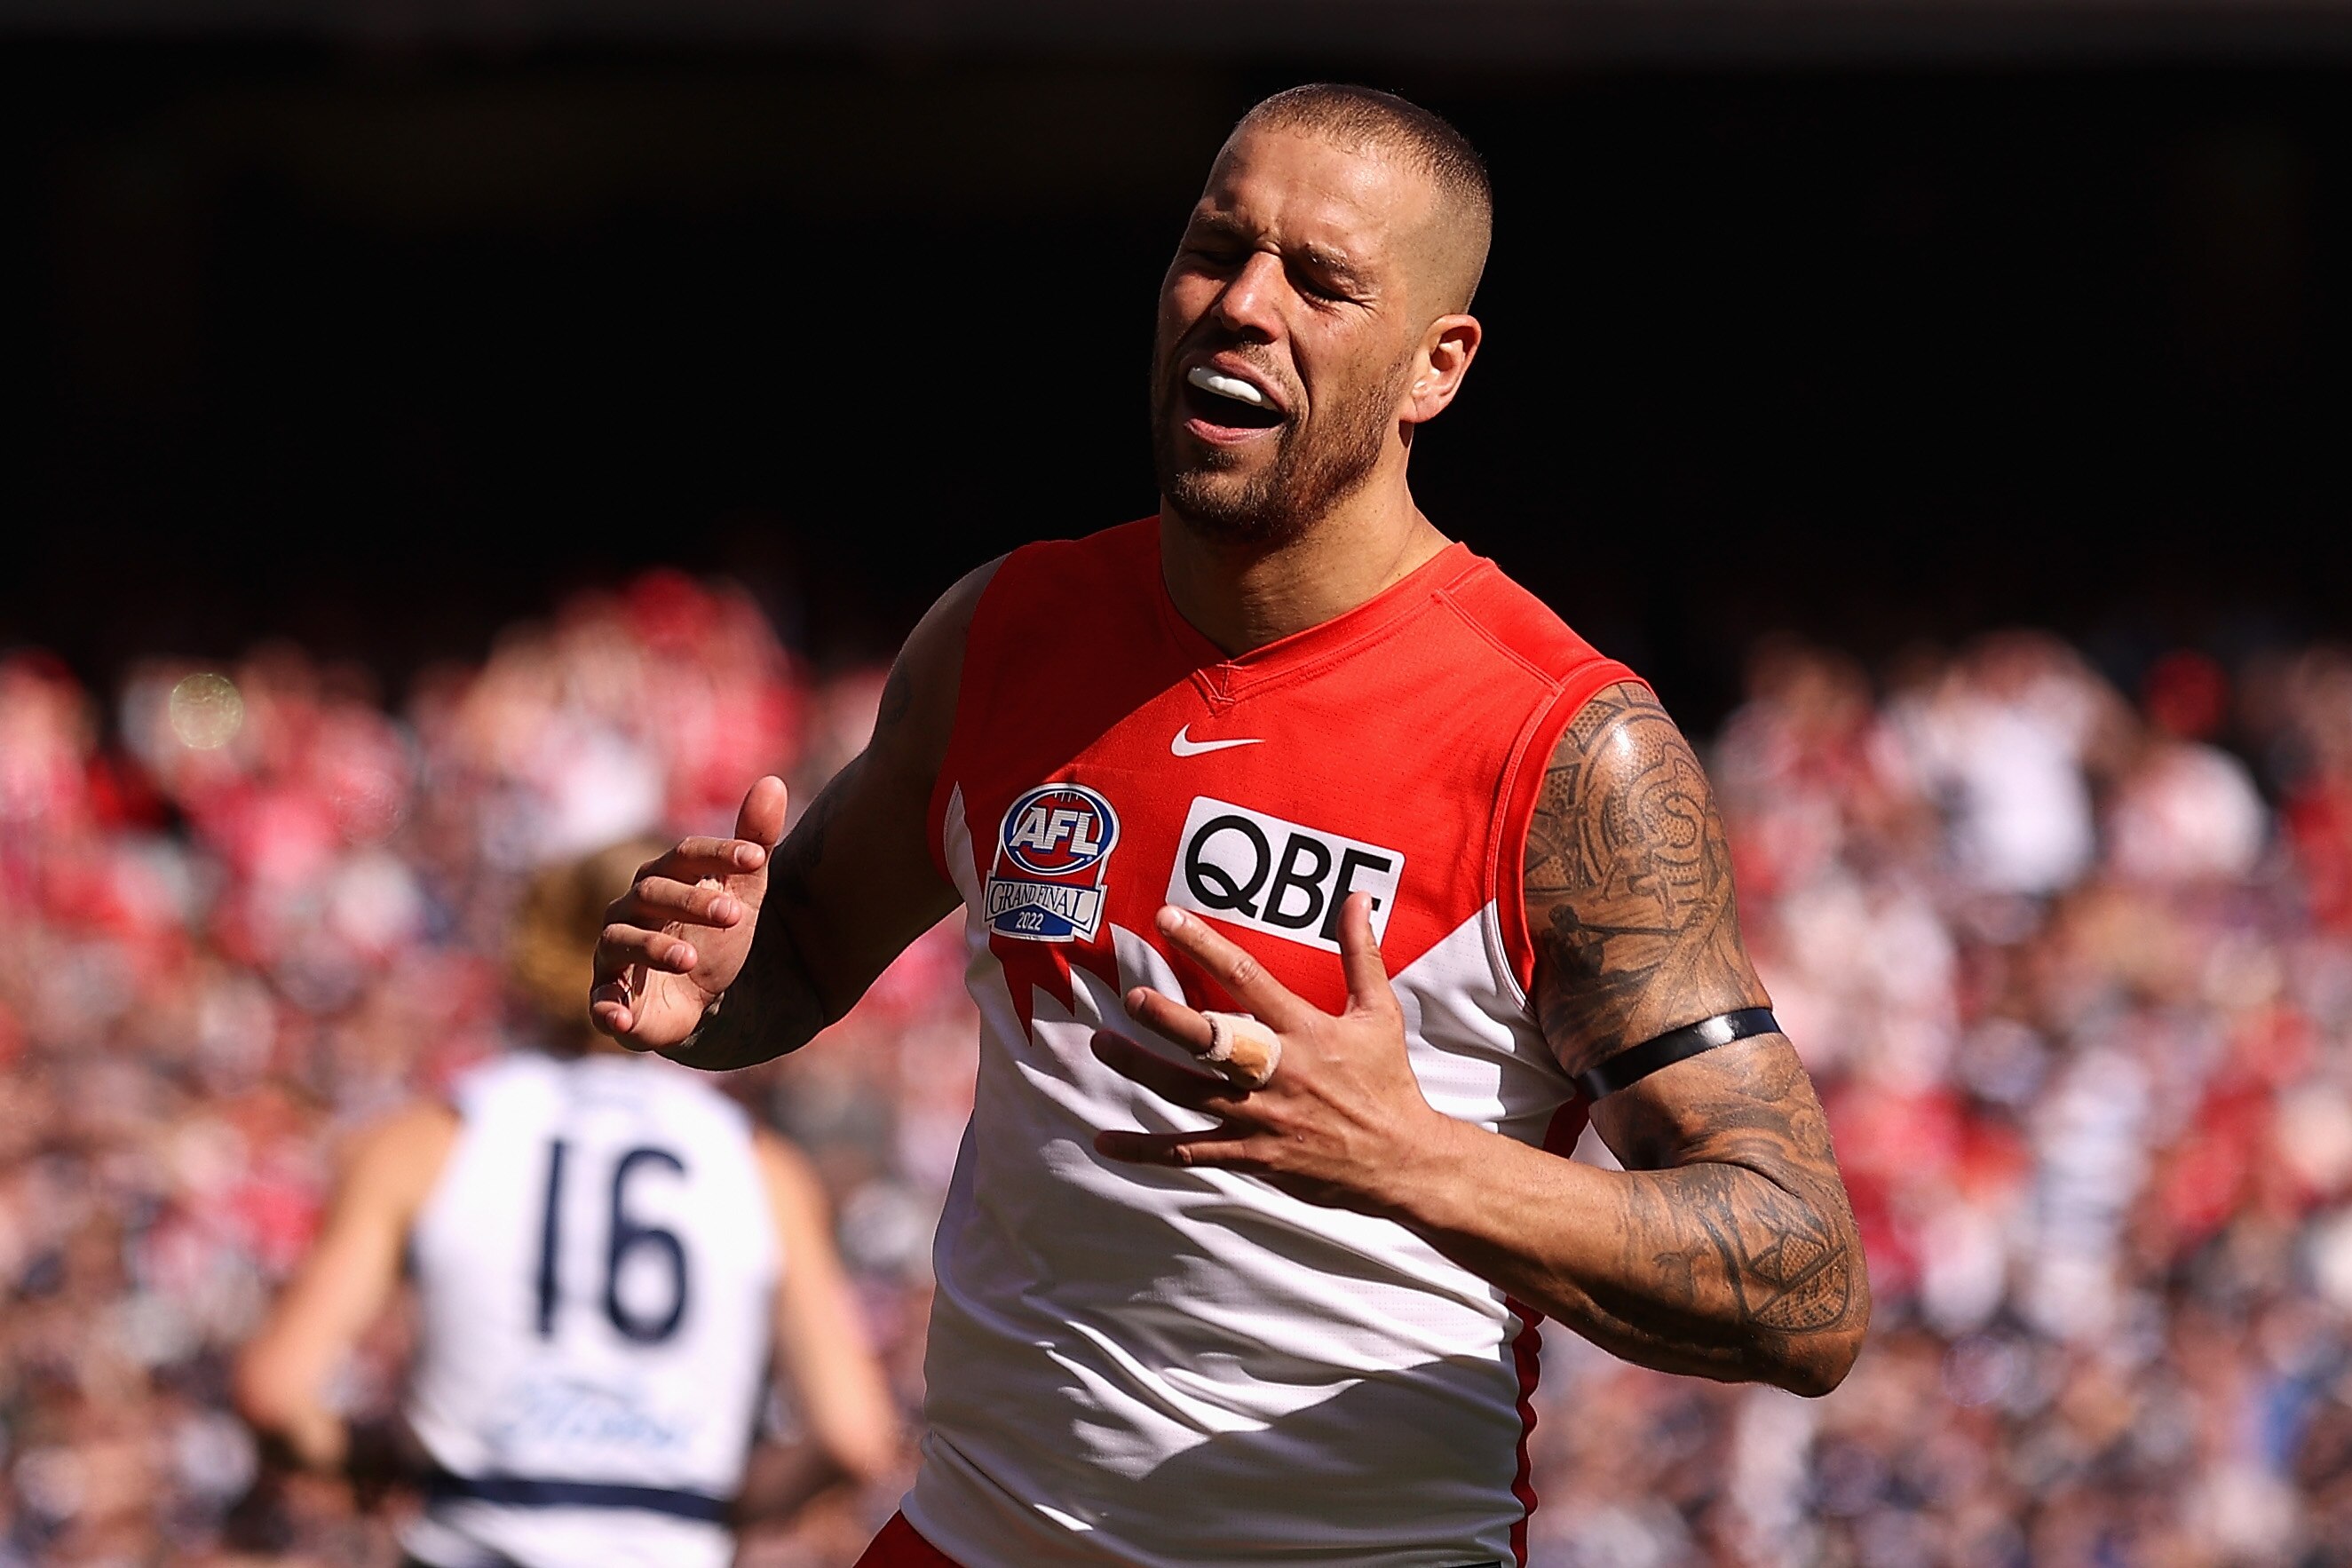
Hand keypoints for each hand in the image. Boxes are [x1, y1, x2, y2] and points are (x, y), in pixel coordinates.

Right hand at [591, 776, 786, 1049]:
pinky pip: (599, 1002)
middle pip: (652, 895)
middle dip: (692, 902)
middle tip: (735, 915)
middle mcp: (629, 912)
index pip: (682, 856)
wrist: (706, 998)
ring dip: (653, 948)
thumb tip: (773, 782)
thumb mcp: (745, 891)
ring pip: (621, 942)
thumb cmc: (717, 935)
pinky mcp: (612, 1000)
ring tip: (690, 960)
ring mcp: (616, 956)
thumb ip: (755, 841)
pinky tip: (622, 1019)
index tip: (757, 859)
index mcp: (662, 880)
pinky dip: (606, 1009)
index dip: (717, 854)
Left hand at [1091, 894, 1457, 1213]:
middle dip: (1166, 1017)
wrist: (1402, 1159)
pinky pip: (1189, 1152)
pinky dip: (1145, 1150)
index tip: (1166, 918)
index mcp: (1303, 1030)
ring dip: (1142, 1068)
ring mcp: (1260, 1117)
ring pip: (1188, 1091)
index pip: (1246, 977)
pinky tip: (1105, 1141)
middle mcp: (1276, 1071)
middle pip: (1211, 1040)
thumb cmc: (1387, 1081)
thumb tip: (1355, 897)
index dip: (1204, 946)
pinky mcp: (1252, 1156)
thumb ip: (1359, 953)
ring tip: (1102, 1044)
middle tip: (1130, 996)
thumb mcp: (1379, 1012)